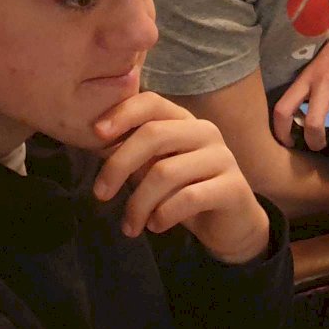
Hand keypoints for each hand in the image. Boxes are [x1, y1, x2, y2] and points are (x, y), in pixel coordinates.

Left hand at [92, 92, 270, 264]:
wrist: (233, 225)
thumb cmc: (187, 193)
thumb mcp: (156, 169)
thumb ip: (133, 154)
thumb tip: (95, 141)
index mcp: (184, 122)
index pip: (152, 102)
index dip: (122, 113)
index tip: (95, 134)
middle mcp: (205, 132)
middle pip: (153, 135)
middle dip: (118, 165)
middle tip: (100, 194)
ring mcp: (222, 158)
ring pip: (166, 172)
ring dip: (138, 203)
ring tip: (130, 226)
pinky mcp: (233, 187)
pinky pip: (188, 198)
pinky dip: (163, 215)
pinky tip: (156, 226)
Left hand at [271, 4, 328, 155]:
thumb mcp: (319, 62)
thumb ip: (311, 85)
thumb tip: (304, 111)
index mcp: (307, 77)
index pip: (284, 109)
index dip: (281, 132)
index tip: (287, 142)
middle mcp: (324, 84)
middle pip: (312, 126)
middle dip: (316, 143)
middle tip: (319, 147)